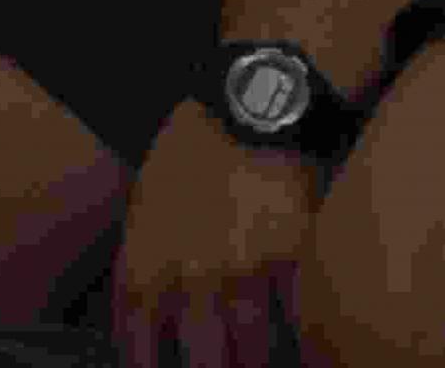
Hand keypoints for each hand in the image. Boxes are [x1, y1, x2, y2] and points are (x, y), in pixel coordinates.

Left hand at [113, 102, 321, 367]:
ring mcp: (244, 270)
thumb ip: (141, 263)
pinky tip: (305, 342)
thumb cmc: (195, 147)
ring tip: (266, 365)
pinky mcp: (293, 252)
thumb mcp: (143, 204)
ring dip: (257, 360)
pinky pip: (296, 312)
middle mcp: (191, 280)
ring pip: (252, 345)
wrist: (251, 103)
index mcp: (146, 269)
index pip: (139, 348)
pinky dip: (300, 333)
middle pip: (200, 357)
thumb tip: (142, 314)